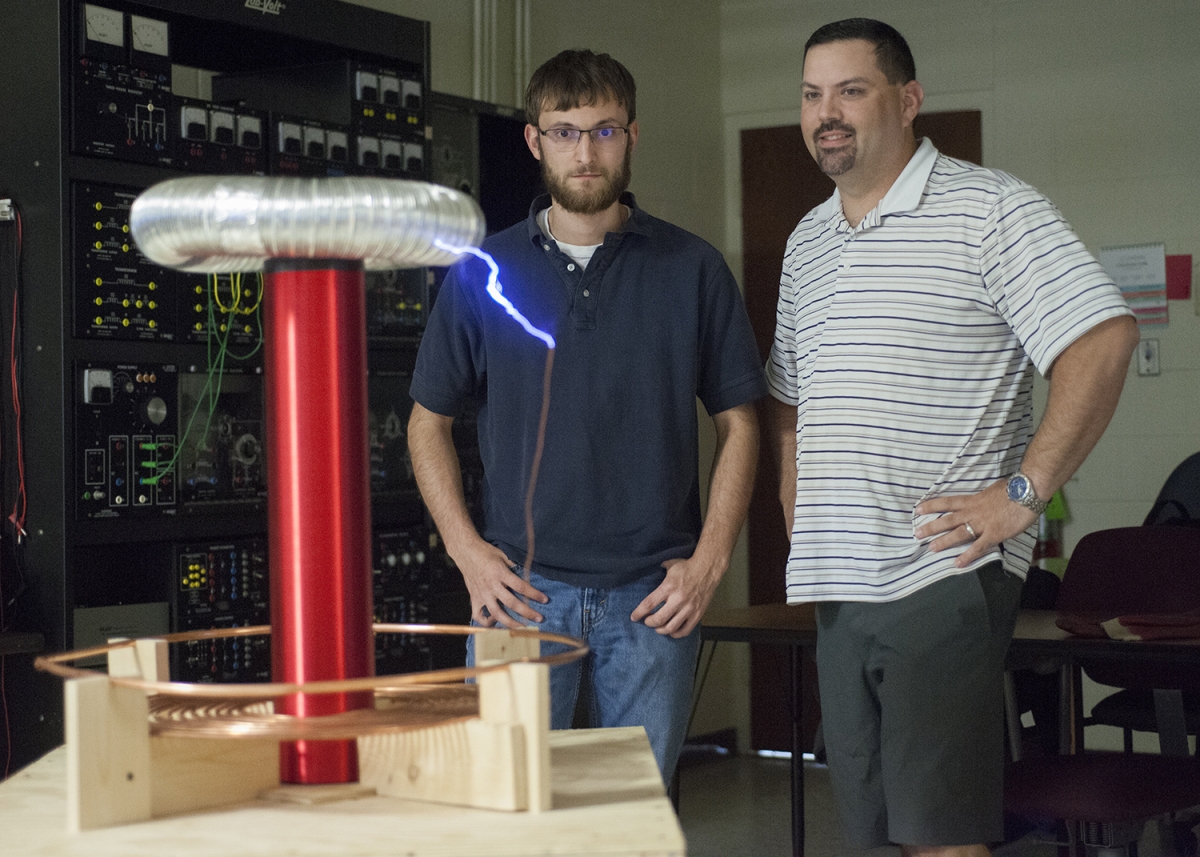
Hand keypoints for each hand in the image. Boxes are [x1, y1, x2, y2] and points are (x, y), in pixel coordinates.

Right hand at [451, 538, 547, 628]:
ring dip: (511, 622)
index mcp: (500, 573)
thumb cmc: (486, 552)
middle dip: (527, 612)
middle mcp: (491, 585)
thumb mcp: (503, 555)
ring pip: (497, 613)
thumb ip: (514, 567)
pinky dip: (486, 622)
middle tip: (539, 618)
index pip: (520, 586)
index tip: (544, 600)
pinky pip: (478, 615)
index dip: (533, 594)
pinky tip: (495, 623)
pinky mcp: (474, 598)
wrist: (465, 551)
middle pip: (511, 603)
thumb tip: (527, 575)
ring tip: (522, 627)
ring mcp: (482, 594)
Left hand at [630, 555, 723, 638]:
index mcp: (668, 587)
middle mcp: (678, 599)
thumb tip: (648, 571)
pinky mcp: (697, 613)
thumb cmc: (687, 567)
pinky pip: (685, 630)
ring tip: (658, 627)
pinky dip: (676, 633)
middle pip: (658, 619)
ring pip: (671, 627)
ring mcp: (688, 608)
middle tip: (647, 621)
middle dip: (649, 623)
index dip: (639, 613)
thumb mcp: (670, 565)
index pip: (649, 604)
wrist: (708, 569)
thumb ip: (658, 571)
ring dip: (661, 630)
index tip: (634, 617)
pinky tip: (671, 631)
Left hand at [914, 479, 1038, 567]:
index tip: (918, 509)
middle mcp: (973, 512)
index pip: (948, 502)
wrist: (1027, 492)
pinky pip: (978, 547)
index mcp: (973, 500)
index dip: (932, 505)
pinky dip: (967, 556)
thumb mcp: (992, 489)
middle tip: (917, 533)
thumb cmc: (1013, 488)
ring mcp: (983, 524)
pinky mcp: (994, 534)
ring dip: (944, 541)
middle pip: (948, 520)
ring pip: (958, 533)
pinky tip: (957, 563)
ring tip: (931, 548)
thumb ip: (983, 497)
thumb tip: (982, 499)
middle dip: (931, 526)